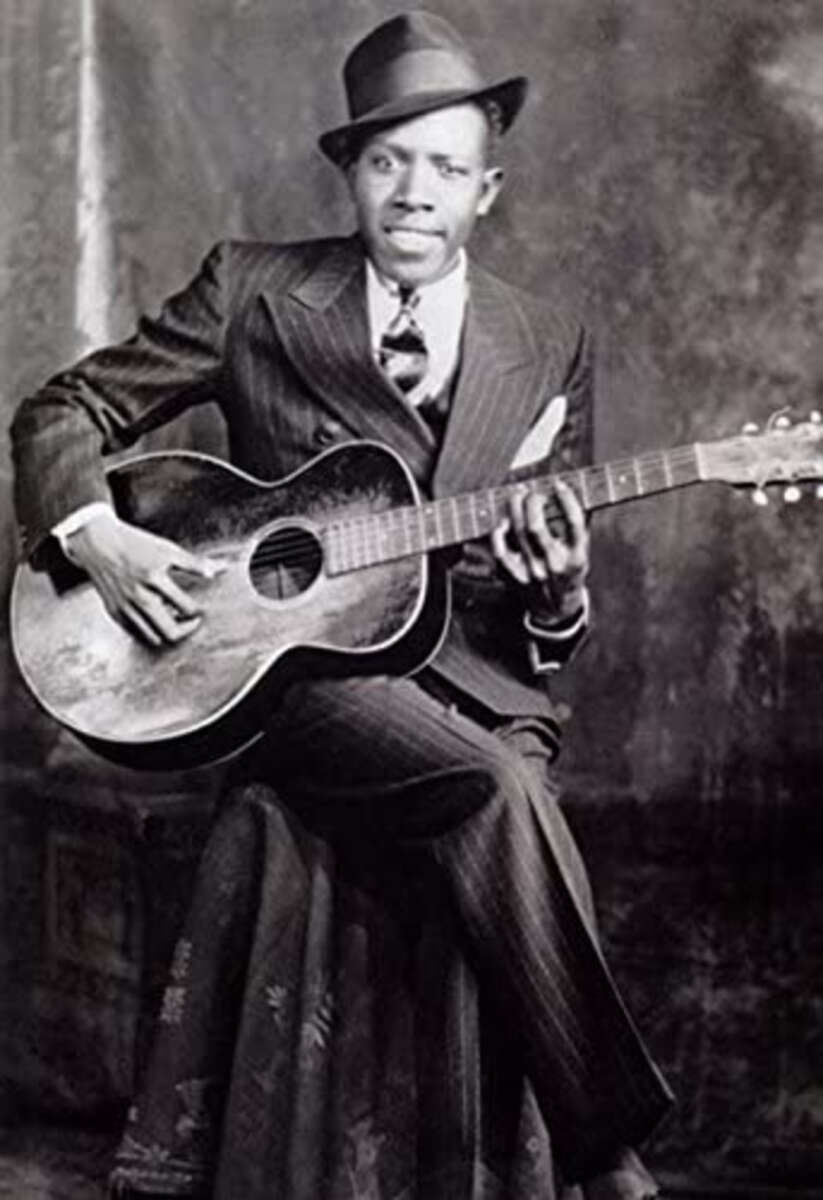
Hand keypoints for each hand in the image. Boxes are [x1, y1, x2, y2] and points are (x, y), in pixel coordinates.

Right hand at [63, 509, 220, 645]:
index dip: (198, 611)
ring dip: (168, 631)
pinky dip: (150, 630)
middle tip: (192, 621)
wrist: (98, 544)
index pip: (187, 607)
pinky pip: (137, 633)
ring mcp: (125, 608)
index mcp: (154, 578)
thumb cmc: (134, 544)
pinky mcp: (114, 613)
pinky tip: (156, 617)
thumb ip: (194, 564)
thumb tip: (219, 570)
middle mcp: (139, 596)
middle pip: (171, 631)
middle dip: (187, 629)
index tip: (199, 609)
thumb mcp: (167, 549)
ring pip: (154, 637)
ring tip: (174, 618)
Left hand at [491, 478, 588, 620]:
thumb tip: (572, 490)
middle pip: (537, 526)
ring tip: (517, 496)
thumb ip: (579, 524)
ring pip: (518, 533)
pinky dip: (498, 534)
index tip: (558, 485)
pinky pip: (500, 552)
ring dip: (515, 509)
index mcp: (576, 557)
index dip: (566, 500)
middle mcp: (554, 565)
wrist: (557, 608)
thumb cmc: (570, 571)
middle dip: (532, 502)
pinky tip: (502, 522)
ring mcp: (533, 572)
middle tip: (532, 493)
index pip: (573, 523)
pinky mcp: (515, 578)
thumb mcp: (583, 551)